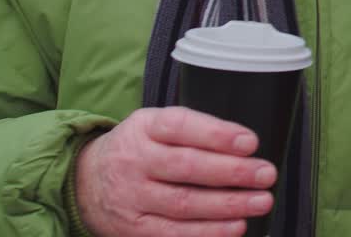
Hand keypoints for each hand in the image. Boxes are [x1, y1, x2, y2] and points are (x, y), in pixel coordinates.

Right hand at [74, 106, 277, 236]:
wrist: (85, 181)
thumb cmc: (139, 149)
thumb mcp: (156, 124)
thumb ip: (194, 130)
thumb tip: (245, 145)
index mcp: (145, 128)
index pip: (181, 127)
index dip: (217, 134)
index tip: (250, 142)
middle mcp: (135, 161)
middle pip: (186, 167)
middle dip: (232, 172)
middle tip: (266, 174)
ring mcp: (132, 196)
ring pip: (183, 203)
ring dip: (227, 205)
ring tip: (259, 201)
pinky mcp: (133, 227)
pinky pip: (173, 233)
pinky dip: (207, 232)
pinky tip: (234, 227)